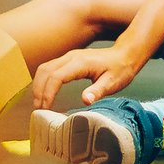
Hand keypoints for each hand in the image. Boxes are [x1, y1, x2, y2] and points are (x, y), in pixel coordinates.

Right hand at [31, 43, 145, 109]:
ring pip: (44, 68)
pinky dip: (43, 80)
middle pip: (45, 71)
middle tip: (38, 109)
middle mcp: (71, 57)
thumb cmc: (120, 69)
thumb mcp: (113, 82)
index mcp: (80, 63)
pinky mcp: (68, 60)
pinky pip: (49, 68)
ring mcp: (68, 57)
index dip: (48, 93)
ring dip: (38, 85)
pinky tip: (44, 93)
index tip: (45, 109)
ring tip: (38, 103)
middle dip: (39, 91)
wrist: (125, 54)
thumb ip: (98, 91)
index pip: (56, 77)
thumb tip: (85, 100)